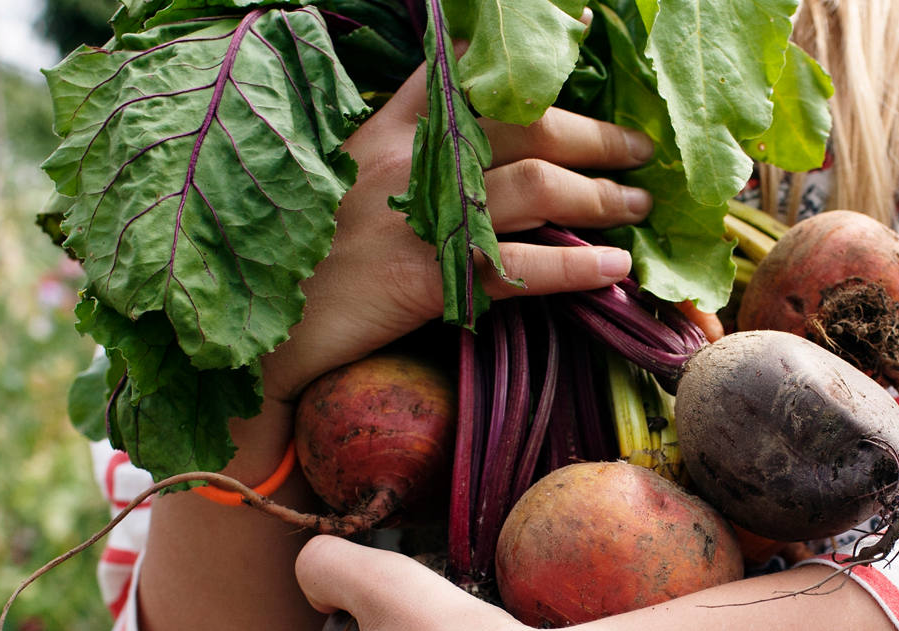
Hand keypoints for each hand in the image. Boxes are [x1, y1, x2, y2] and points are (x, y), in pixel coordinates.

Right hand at [259, 62, 654, 407]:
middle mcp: (407, 161)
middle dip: (595, 136)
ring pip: (536, 187)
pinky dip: (575, 269)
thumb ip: (402, 152)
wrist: (261, 332)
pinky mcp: (425, 280)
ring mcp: (417, 218)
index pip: (463, 72)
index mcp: (386, 129)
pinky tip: (613, 270)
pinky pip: (520, 269)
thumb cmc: (308, 258)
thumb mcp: (344, 181)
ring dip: (601, 196)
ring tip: (637, 206)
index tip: (579, 31)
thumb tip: (475, 148)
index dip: (524, 55)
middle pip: (524, 126)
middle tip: (638, 150)